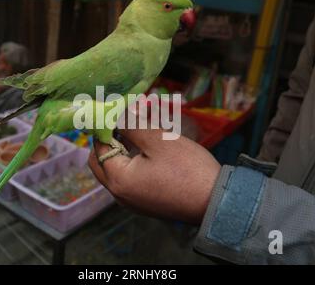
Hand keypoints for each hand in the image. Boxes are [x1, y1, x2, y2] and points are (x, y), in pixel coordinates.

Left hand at [89, 128, 220, 224]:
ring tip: (137, 129)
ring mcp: (132, 202)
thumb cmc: (187, 169)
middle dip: (109, 139)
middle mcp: (119, 195)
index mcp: (118, 180)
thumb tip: (115, 115)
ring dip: (122, 149)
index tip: (115, 110)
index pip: (98, 148)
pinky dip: (132, 162)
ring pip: (116, 170)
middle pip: (101, 162)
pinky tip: (146, 148)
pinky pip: (129, 180)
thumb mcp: (158, 140)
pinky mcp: (145, 203)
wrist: (215, 202)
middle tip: (123, 120)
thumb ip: (131, 125)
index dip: (104, 127)